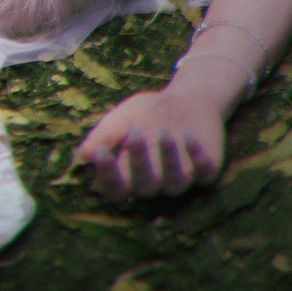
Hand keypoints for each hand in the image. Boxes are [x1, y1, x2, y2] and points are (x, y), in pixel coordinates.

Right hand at [76, 90, 225, 200]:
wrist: (186, 100)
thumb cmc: (147, 113)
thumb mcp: (121, 118)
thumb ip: (103, 135)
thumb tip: (84, 155)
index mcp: (131, 173)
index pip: (115, 190)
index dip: (108, 177)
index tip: (103, 152)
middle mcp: (155, 181)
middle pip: (144, 188)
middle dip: (139, 161)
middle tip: (136, 131)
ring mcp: (182, 177)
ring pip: (174, 185)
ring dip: (169, 161)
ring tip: (165, 132)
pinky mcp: (207, 170)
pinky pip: (204, 173)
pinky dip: (197, 157)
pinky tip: (188, 136)